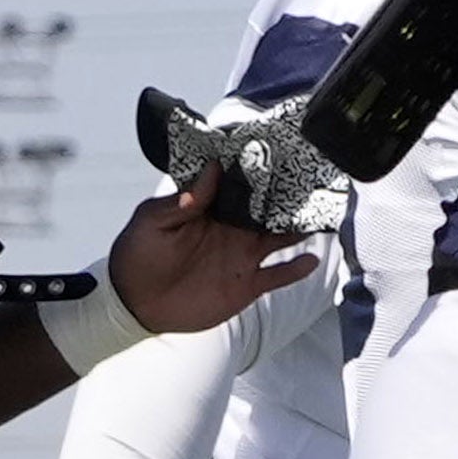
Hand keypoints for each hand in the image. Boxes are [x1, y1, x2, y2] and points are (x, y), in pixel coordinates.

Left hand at [104, 184, 310, 341]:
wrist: (135, 304)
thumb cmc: (138, 255)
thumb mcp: (152, 221)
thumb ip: (182, 200)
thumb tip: (212, 170)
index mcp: (212, 211)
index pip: (241, 187)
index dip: (259, 173)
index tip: (282, 154)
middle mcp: (233, 230)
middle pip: (269, 210)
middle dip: (291, 197)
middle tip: (316, 181)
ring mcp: (243, 257)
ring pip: (281, 238)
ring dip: (300, 229)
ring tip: (322, 215)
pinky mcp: (247, 285)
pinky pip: (278, 275)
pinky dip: (296, 269)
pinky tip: (311, 260)